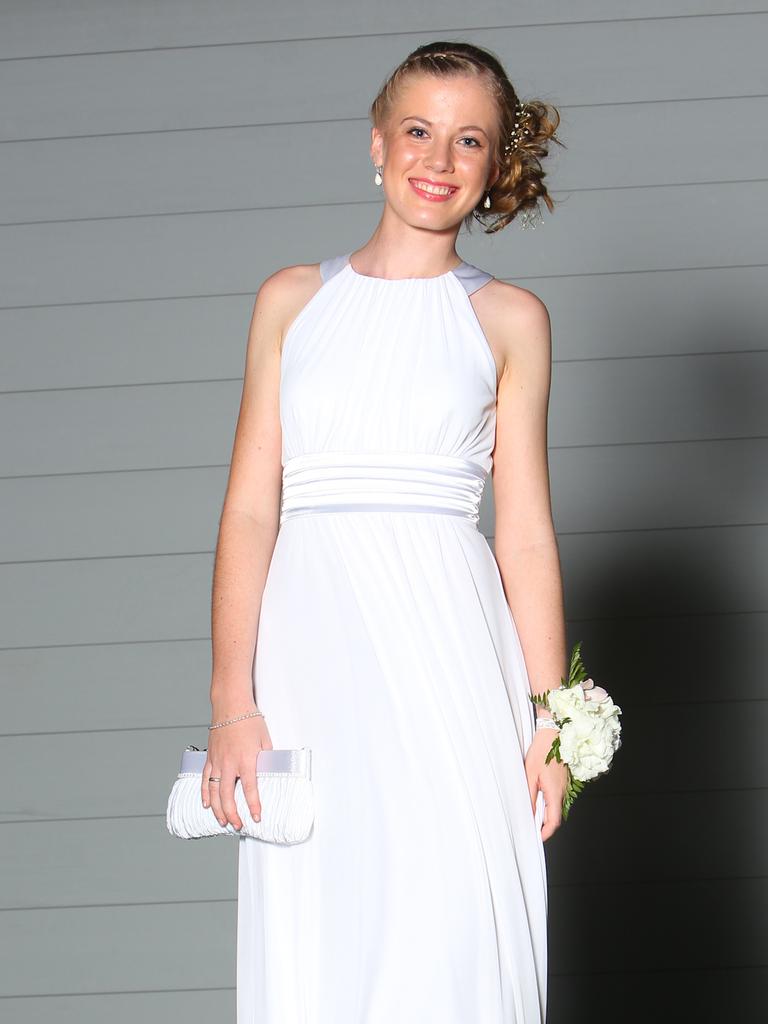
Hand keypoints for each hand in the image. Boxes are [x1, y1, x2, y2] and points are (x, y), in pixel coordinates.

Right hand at [202, 712, 272, 829]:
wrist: (231, 704)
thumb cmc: (249, 719)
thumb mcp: (265, 739)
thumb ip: (266, 757)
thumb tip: (268, 771)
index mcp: (246, 759)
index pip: (250, 789)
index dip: (253, 805)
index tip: (256, 817)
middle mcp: (229, 763)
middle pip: (227, 796)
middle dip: (232, 814)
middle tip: (238, 825)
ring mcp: (217, 761)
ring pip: (213, 791)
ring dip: (217, 809)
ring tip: (223, 821)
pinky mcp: (210, 757)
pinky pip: (204, 779)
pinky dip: (204, 793)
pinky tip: (206, 804)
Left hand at [524, 729, 568, 841]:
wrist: (554, 734)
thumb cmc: (543, 751)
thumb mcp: (530, 774)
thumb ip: (529, 796)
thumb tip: (527, 813)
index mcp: (555, 792)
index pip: (554, 822)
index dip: (545, 833)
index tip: (536, 838)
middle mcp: (563, 792)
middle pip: (555, 817)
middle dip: (543, 825)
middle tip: (529, 827)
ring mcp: (565, 787)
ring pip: (556, 807)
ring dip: (544, 814)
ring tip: (530, 813)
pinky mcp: (562, 782)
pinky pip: (556, 798)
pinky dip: (547, 803)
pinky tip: (536, 798)